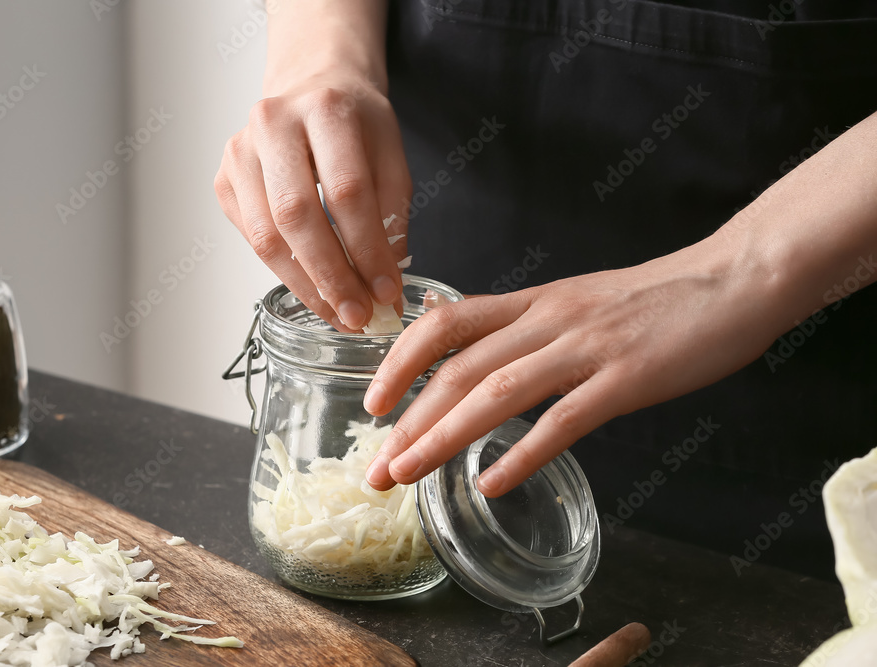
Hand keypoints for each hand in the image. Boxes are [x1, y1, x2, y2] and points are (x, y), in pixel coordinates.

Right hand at [215, 72, 410, 331]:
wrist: (311, 87)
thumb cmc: (356, 125)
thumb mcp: (391, 157)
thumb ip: (391, 219)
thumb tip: (385, 290)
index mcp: (325, 108)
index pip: (347, 191)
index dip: (367, 249)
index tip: (387, 292)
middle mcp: (273, 124)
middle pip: (298, 216)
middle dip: (331, 277)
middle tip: (358, 317)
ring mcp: (240, 152)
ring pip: (267, 236)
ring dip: (306, 286)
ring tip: (339, 315)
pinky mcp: (224, 180)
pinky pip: (253, 239)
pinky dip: (285, 272)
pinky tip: (314, 289)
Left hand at [363, 239, 789, 496]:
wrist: (732, 279)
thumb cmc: (655, 299)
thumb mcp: (579, 304)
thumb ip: (532, 332)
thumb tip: (485, 372)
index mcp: (534, 302)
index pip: (446, 323)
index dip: (400, 361)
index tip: (373, 402)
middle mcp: (549, 320)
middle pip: (459, 369)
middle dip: (409, 420)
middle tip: (376, 467)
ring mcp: (586, 347)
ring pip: (496, 393)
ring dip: (443, 437)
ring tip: (408, 475)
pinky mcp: (626, 378)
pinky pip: (563, 419)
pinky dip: (522, 454)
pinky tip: (492, 484)